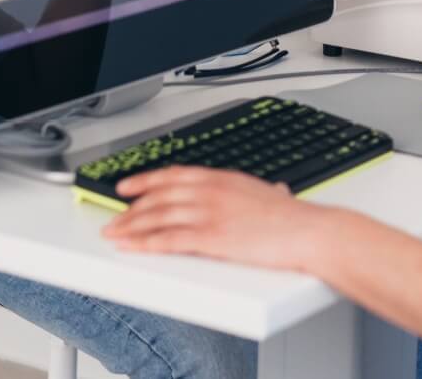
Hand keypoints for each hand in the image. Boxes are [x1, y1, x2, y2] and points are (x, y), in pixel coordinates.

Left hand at [103, 168, 334, 270]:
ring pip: (158, 217)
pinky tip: (132, 247)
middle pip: (160, 196)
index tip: (127, 185)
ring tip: (114, 234)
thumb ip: (267, 192)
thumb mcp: (276, 195)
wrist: (308, 232)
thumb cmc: (296, 218)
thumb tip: (276, 190)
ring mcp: (210, 213)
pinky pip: (169, 239)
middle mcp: (212, 191)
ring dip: (131, 226)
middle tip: (113, 217)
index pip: (174, 175)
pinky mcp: (211, 237)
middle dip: (131, 208)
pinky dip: (145, 243)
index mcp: (223, 178)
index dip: (146, 180)